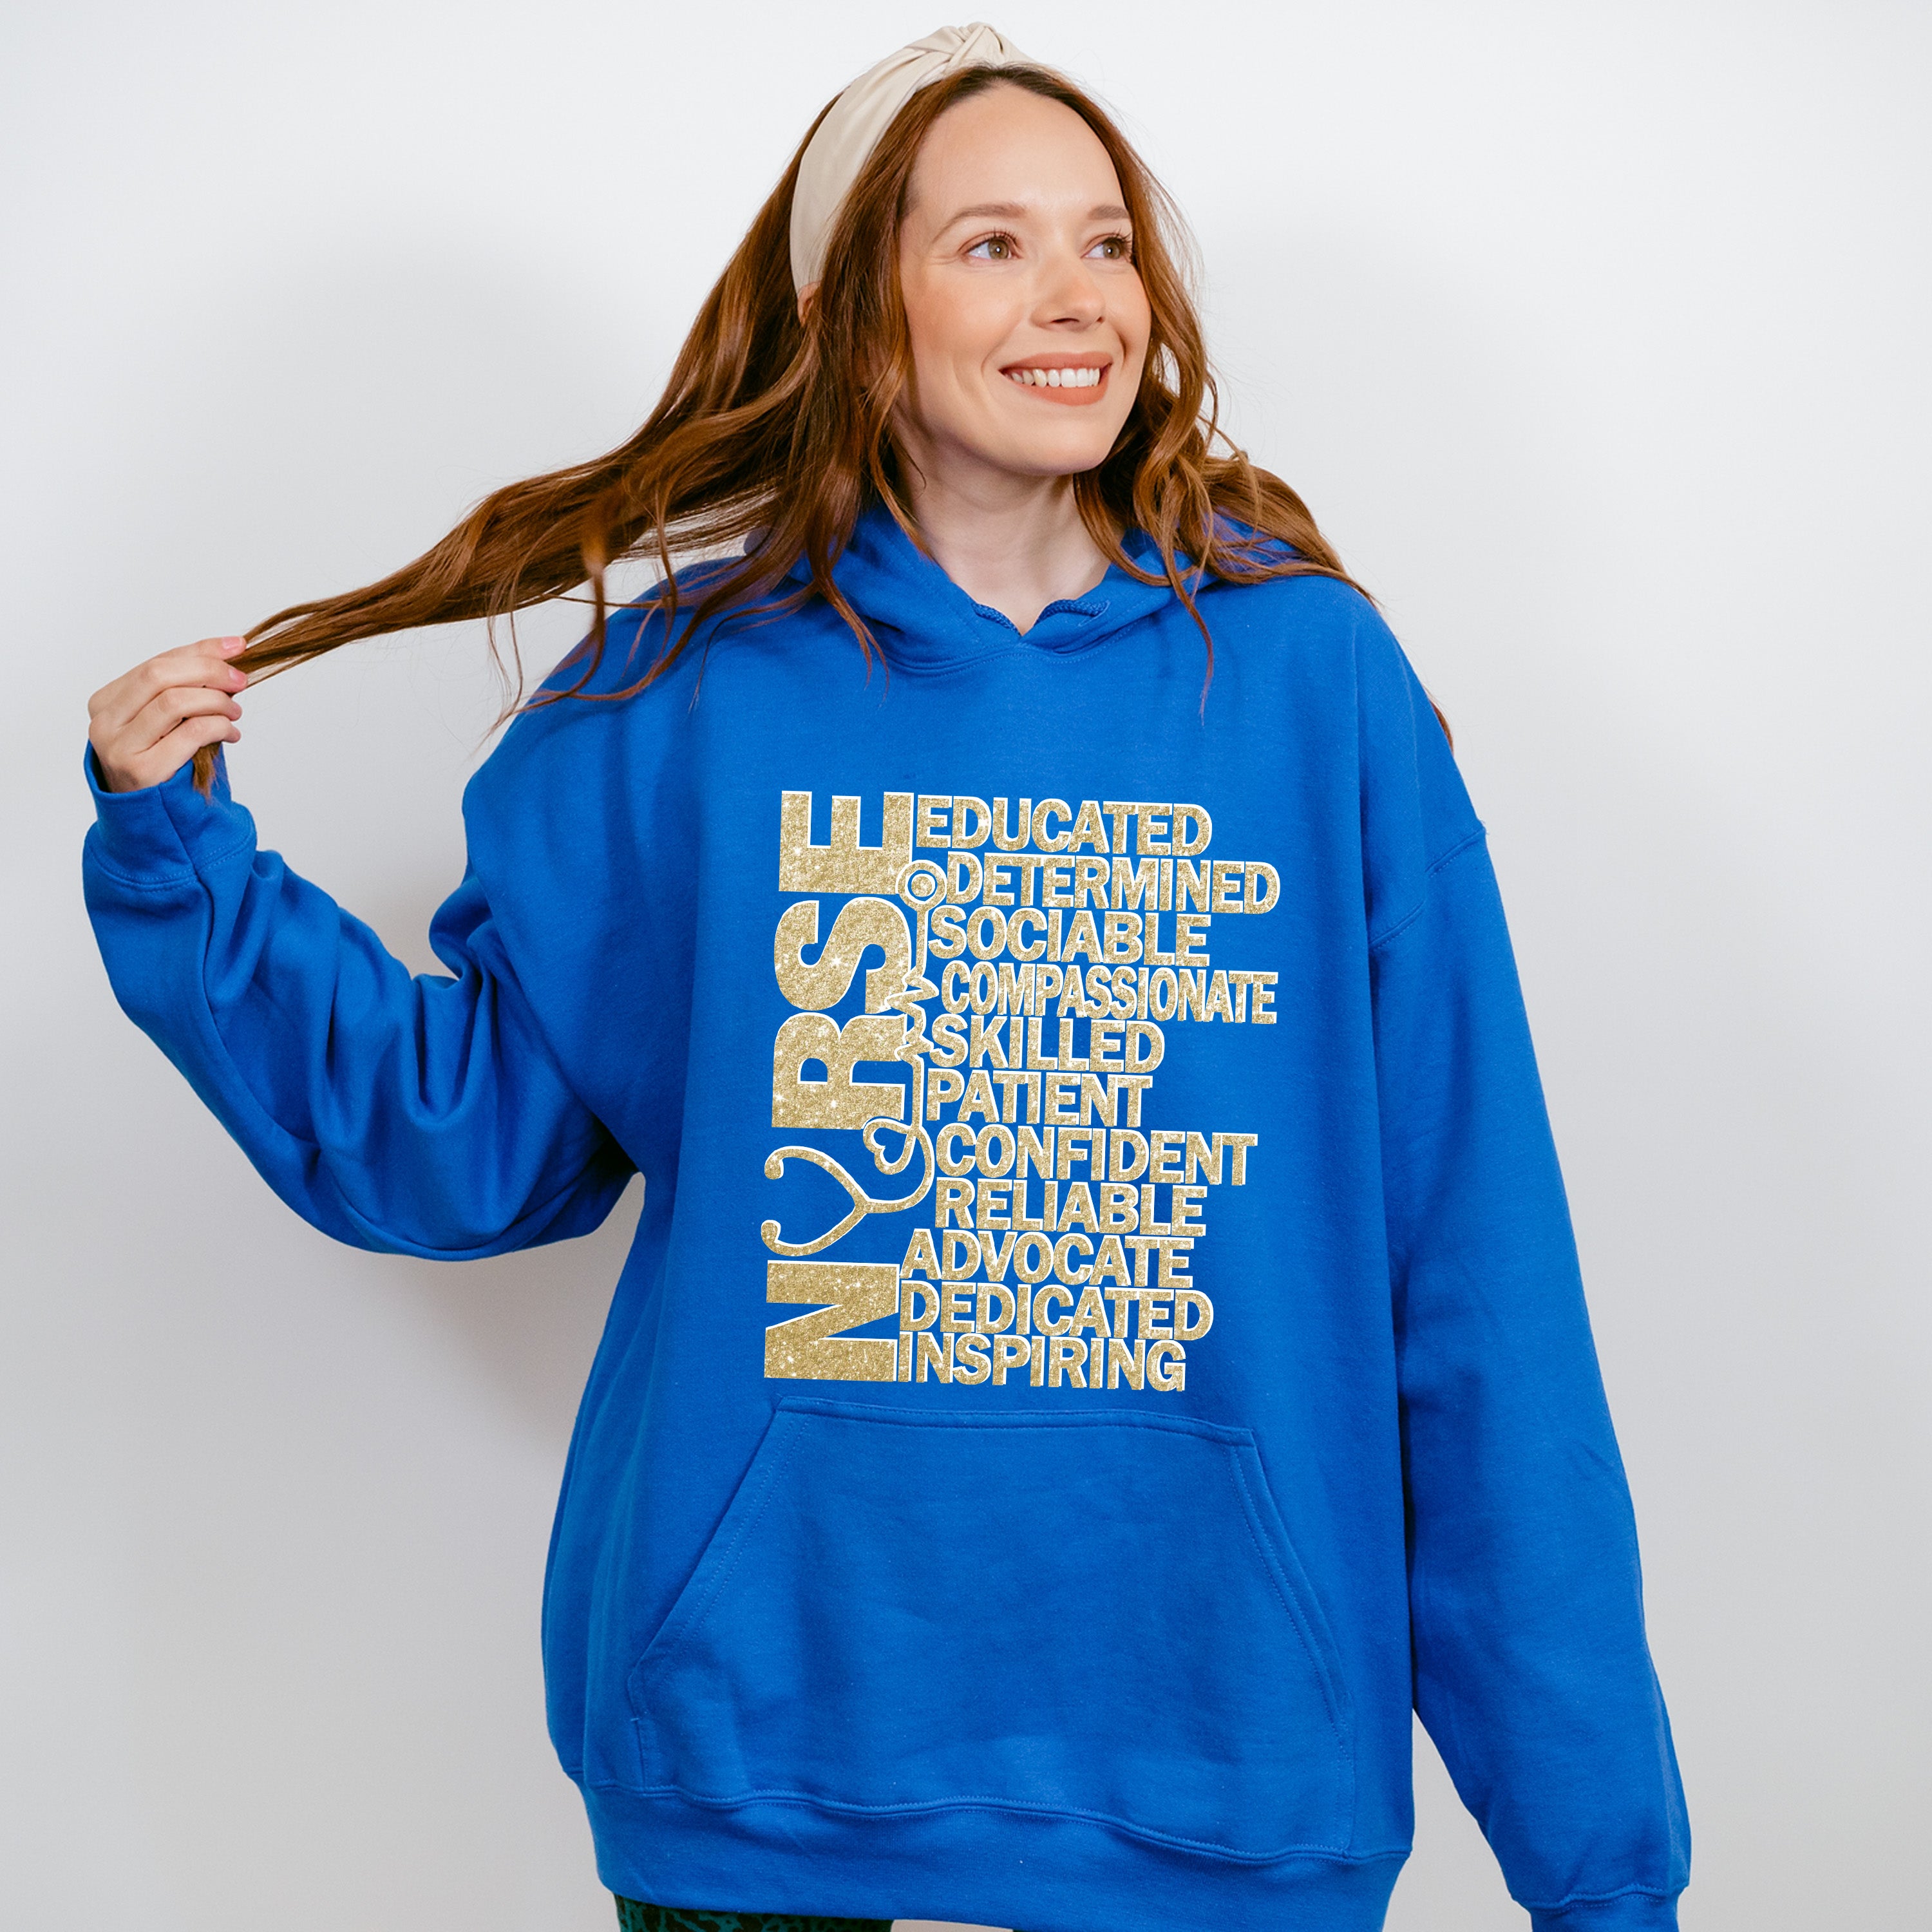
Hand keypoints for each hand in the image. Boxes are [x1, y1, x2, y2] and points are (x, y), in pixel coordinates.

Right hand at [88, 636, 248, 793]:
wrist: (152, 817)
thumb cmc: (163, 763)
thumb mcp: (169, 722)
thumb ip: (186, 689)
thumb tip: (228, 655)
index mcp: (106, 701)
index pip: (156, 663)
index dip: (200, 651)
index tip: (236, 647)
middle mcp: (105, 722)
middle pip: (159, 675)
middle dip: (208, 670)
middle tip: (240, 680)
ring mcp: (119, 746)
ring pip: (173, 701)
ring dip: (216, 701)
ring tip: (235, 711)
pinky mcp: (142, 770)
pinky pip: (189, 733)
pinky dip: (219, 727)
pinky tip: (231, 733)